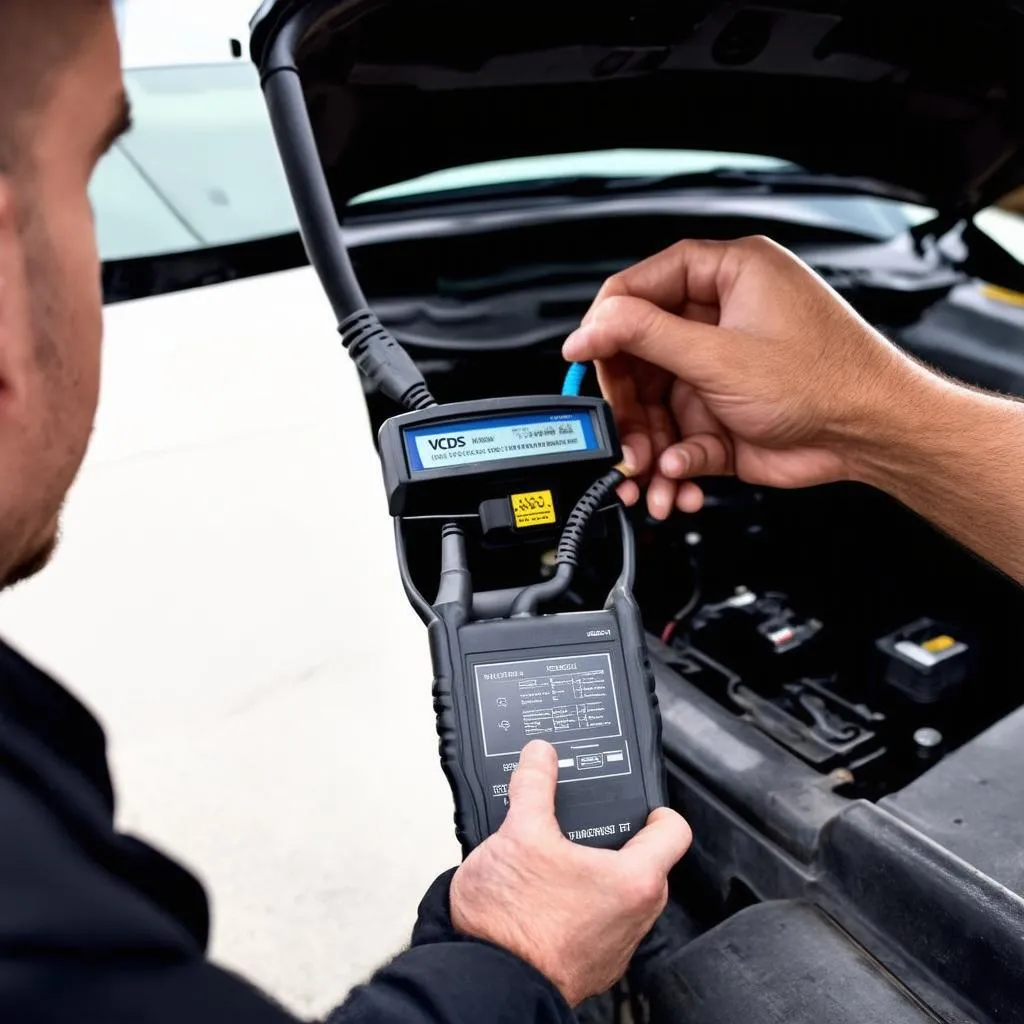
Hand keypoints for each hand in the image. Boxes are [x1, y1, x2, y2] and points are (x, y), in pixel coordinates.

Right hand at [449, 740, 690, 1006]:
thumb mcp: (518, 832)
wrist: (484, 980)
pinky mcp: (591, 965)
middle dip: (617, 840)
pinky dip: (581, 907)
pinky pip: (599, 925)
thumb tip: (540, 756)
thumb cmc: (511, 922)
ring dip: (597, 876)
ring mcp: (614, 947)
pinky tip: (547, 895)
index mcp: (633, 880)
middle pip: (646, 864)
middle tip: (586, 825)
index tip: (640, 803)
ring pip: (621, 897)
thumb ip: (534, 785)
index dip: (657, 808)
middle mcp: (635, 918)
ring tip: (560, 859)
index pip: (674, 831)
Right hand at [563, 235, 919, 518]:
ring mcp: (718, 371)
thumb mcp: (719, 354)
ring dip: (647, 450)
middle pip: (639, 357)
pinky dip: (673, 467)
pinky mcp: (721, 417)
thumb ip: (645, 337)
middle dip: (627, 407)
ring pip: (654, 408)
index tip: (581, 354)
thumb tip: (590, 328)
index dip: (606, 322)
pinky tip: (679, 484)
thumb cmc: (827, 379)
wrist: (873, 436)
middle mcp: (719, 321)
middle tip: (620, 436)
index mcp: (727, 278)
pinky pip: (678, 440)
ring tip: (648, 479)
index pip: (642, 287)